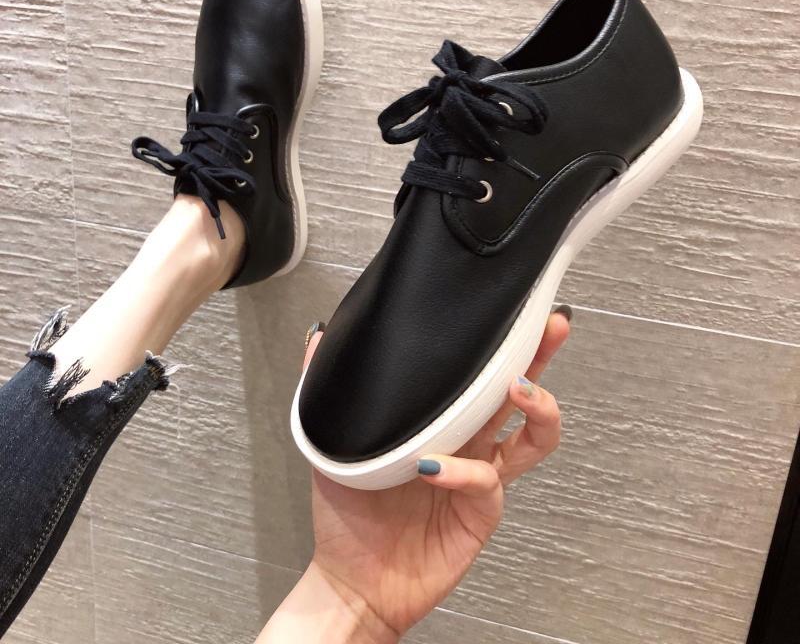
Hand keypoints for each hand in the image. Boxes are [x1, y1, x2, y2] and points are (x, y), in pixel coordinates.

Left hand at [259, 310, 568, 643]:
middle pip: (520, 391)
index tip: (512, 306)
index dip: (501, 341)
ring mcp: (479, 477)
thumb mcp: (331, 438)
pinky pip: (486, 483)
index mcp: (442, 419)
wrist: (351, 579)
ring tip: (519, 389)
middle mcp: (470, 442)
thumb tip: (321, 332)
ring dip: (537, 409)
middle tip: (550, 325)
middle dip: (540, 355)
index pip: (478, 371)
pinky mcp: (480, 514)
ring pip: (533, 438)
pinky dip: (462, 471)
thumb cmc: (348, 509)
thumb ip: (328, 387)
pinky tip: (432, 467)